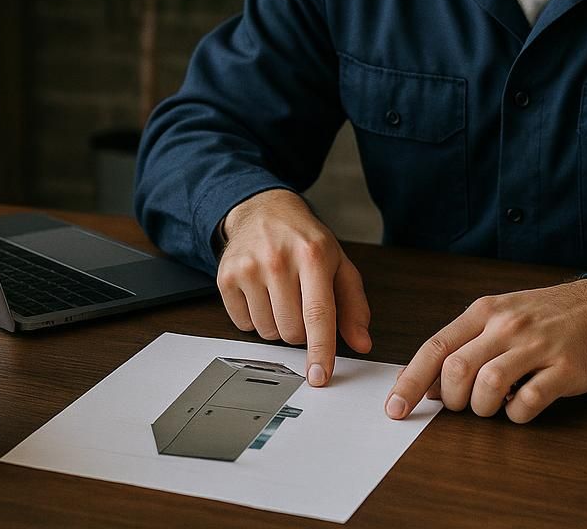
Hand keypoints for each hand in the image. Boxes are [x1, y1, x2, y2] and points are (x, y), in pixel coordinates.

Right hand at [217, 188, 371, 386]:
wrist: (264, 210)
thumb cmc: (305, 240)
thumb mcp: (338, 265)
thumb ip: (353, 306)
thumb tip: (361, 343)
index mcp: (313, 255)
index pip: (318, 314)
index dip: (321, 350)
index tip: (320, 376)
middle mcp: (278, 260)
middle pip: (291, 331)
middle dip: (300, 330)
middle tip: (300, 304)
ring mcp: (249, 268)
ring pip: (267, 331)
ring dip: (277, 325)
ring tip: (280, 295)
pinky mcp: (226, 277)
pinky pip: (243, 324)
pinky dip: (255, 318)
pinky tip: (260, 293)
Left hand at [385, 279, 586, 423]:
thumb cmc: (541, 317)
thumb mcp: (497, 319)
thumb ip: (462, 347)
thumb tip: (424, 385)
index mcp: (484, 312)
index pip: (435, 348)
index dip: (410, 381)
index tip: (395, 407)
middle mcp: (506, 326)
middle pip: (457, 370)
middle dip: (451, 399)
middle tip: (462, 405)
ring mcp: (536, 347)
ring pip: (488, 386)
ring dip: (482, 409)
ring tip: (492, 406)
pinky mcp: (564, 370)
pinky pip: (528, 402)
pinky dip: (517, 414)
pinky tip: (520, 406)